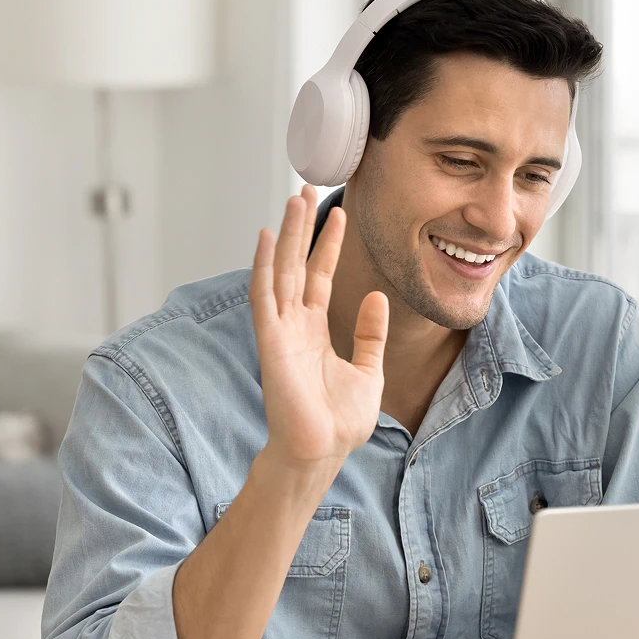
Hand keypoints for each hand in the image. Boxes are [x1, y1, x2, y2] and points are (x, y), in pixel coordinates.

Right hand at [250, 185, 388, 470]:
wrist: (322, 451)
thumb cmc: (340, 421)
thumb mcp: (368, 371)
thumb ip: (370, 334)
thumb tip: (376, 297)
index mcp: (315, 331)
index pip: (321, 277)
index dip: (328, 245)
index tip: (339, 213)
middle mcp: (295, 325)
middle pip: (296, 265)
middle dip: (302, 227)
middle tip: (306, 187)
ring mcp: (280, 331)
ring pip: (280, 271)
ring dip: (284, 235)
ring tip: (292, 198)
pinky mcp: (271, 341)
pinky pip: (264, 296)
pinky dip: (262, 265)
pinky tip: (264, 237)